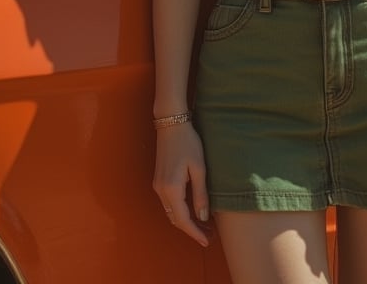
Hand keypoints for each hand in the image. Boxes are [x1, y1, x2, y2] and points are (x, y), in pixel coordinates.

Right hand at [153, 124, 210, 246]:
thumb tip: (203, 217)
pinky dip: (180, 210)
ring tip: (204, 224)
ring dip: (185, 220)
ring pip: (171, 212)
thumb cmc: (188, 143)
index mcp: (172, 189)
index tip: (206, 241)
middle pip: (175, 219)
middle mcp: (161, 191)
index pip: (183, 220)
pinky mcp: (159, 180)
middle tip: (209, 234)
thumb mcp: (199, 168)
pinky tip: (192, 209)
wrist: (171, 124)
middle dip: (191, 229)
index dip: (195, 233)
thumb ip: (200, 194)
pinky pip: (169, 203)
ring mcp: (158, 186)